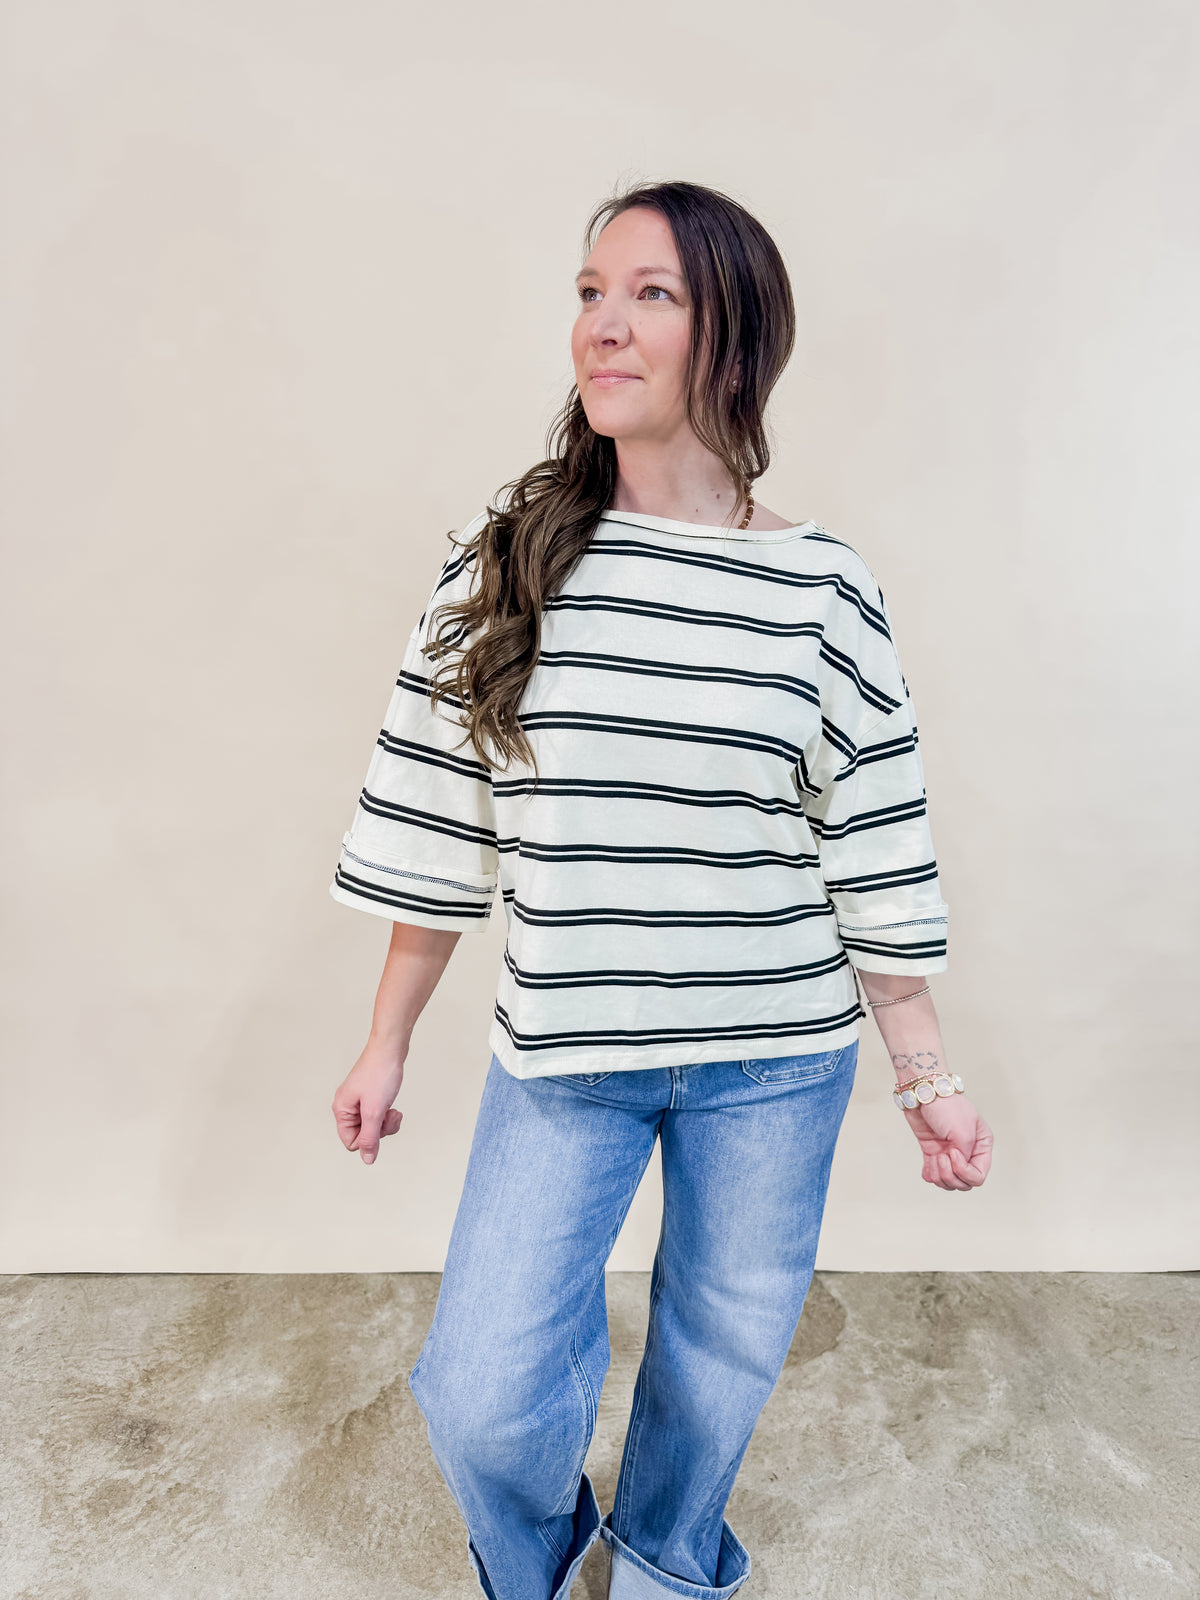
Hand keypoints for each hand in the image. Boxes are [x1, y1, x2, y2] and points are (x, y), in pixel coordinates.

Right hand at [332, 1038, 405, 1164]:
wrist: (390, 1047)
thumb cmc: (380, 1074)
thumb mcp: (375, 1111)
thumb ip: (370, 1137)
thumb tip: (367, 1159)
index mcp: (341, 1110)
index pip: (351, 1142)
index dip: (368, 1140)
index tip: (379, 1126)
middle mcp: (347, 1106)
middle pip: (362, 1135)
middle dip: (380, 1130)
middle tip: (389, 1115)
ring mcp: (358, 1101)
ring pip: (372, 1126)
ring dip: (386, 1122)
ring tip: (393, 1110)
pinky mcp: (370, 1096)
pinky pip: (377, 1115)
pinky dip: (387, 1113)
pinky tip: (393, 1105)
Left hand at [903, 1093, 992, 1190]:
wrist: (923, 1092)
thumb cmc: (946, 1106)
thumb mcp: (962, 1131)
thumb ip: (965, 1154)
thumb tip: (958, 1169)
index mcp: (982, 1146)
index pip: (978, 1176)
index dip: (964, 1172)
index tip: (952, 1153)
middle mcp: (968, 1152)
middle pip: (964, 1183)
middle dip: (951, 1176)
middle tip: (941, 1157)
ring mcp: (950, 1153)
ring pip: (949, 1182)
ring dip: (940, 1177)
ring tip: (935, 1159)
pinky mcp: (933, 1152)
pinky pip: (934, 1175)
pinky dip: (930, 1175)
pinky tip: (927, 1166)